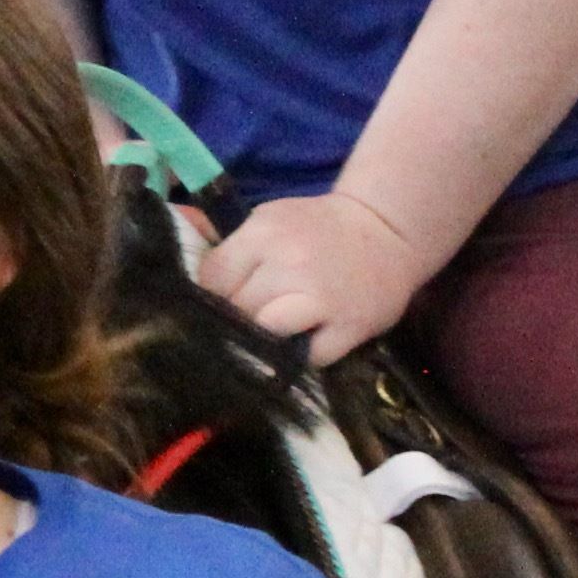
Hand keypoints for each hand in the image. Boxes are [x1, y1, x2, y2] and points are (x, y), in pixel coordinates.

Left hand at [199, 191, 428, 362]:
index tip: (224, 302)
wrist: (388, 230)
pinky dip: (302, 354)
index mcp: (264, 233)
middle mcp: (290, 262)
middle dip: (238, 320)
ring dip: (266, 339)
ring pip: (266, 335)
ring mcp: (321, 297)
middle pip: (237, 310)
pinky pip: (307, 357)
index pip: (213, 280)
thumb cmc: (318, 229)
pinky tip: (306, 339)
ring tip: (276, 332)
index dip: (214, 297)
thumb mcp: (271, 220)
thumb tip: (189, 287)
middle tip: (251, 319)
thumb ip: (234, 251)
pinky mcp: (349, 326)